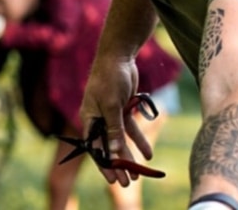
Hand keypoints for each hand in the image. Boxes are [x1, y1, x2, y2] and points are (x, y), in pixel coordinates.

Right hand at [78, 56, 149, 185]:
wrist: (119, 56)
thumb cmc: (110, 78)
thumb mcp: (112, 105)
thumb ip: (113, 128)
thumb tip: (113, 151)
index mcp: (89, 119)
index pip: (95, 147)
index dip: (104, 164)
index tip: (112, 179)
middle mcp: (98, 119)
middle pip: (109, 146)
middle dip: (119, 164)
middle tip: (128, 182)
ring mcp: (111, 114)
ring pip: (121, 140)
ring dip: (130, 155)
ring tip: (139, 173)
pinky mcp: (123, 109)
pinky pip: (131, 128)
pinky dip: (139, 140)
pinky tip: (148, 154)